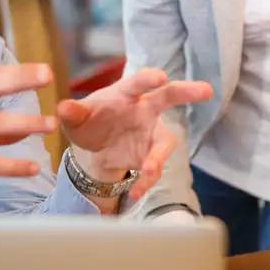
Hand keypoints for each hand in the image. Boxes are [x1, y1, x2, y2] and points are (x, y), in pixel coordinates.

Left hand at [58, 68, 212, 200]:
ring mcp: (151, 133)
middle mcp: (144, 110)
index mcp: (124, 94)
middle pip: (168, 97)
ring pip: (164, 143)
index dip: (148, 79)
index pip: (137, 83)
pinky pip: (154, 169)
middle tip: (205, 90)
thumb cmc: (88, 122)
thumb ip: (71, 113)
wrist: (94, 148)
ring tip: (148, 171)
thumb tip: (63, 108)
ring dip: (157, 157)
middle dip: (187, 92)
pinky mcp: (151, 156)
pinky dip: (145, 181)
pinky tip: (135, 193)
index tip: (160, 76)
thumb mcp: (75, 118)